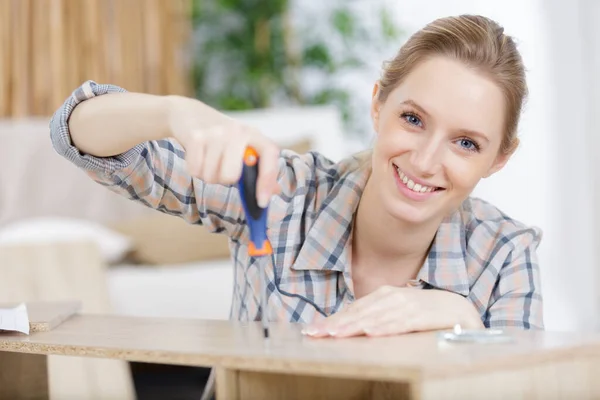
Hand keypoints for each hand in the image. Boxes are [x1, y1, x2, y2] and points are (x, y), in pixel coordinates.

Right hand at [166, 95, 280, 206]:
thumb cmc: (221, 137)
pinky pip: (195, 171)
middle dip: (224, 180)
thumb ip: (258, 168)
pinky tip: (198, 156)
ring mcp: (215, 133)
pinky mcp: (195, 137)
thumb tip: (274, 191)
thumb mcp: (243, 146)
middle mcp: (237, 131)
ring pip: (212, 177)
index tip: (262, 202)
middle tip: (222, 169)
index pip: (269, 155)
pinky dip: (195, 170)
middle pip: (232, 176)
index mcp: (254, 134)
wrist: (189, 113)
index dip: (267, 180)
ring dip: (208, 175)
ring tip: (209, 160)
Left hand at [302, 286, 482, 337]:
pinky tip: (372, 333)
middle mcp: (393, 297)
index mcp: (384, 295)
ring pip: (376, 317)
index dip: (332, 320)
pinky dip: (386, 327)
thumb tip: (348, 327)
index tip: (311, 330)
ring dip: (355, 326)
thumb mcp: (395, 312)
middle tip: (316, 334)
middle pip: (359, 312)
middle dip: (336, 324)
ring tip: (337, 334)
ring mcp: (408, 305)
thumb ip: (375, 316)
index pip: (353, 309)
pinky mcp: (423, 315)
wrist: (458, 307)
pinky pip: (401, 323)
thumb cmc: (423, 311)